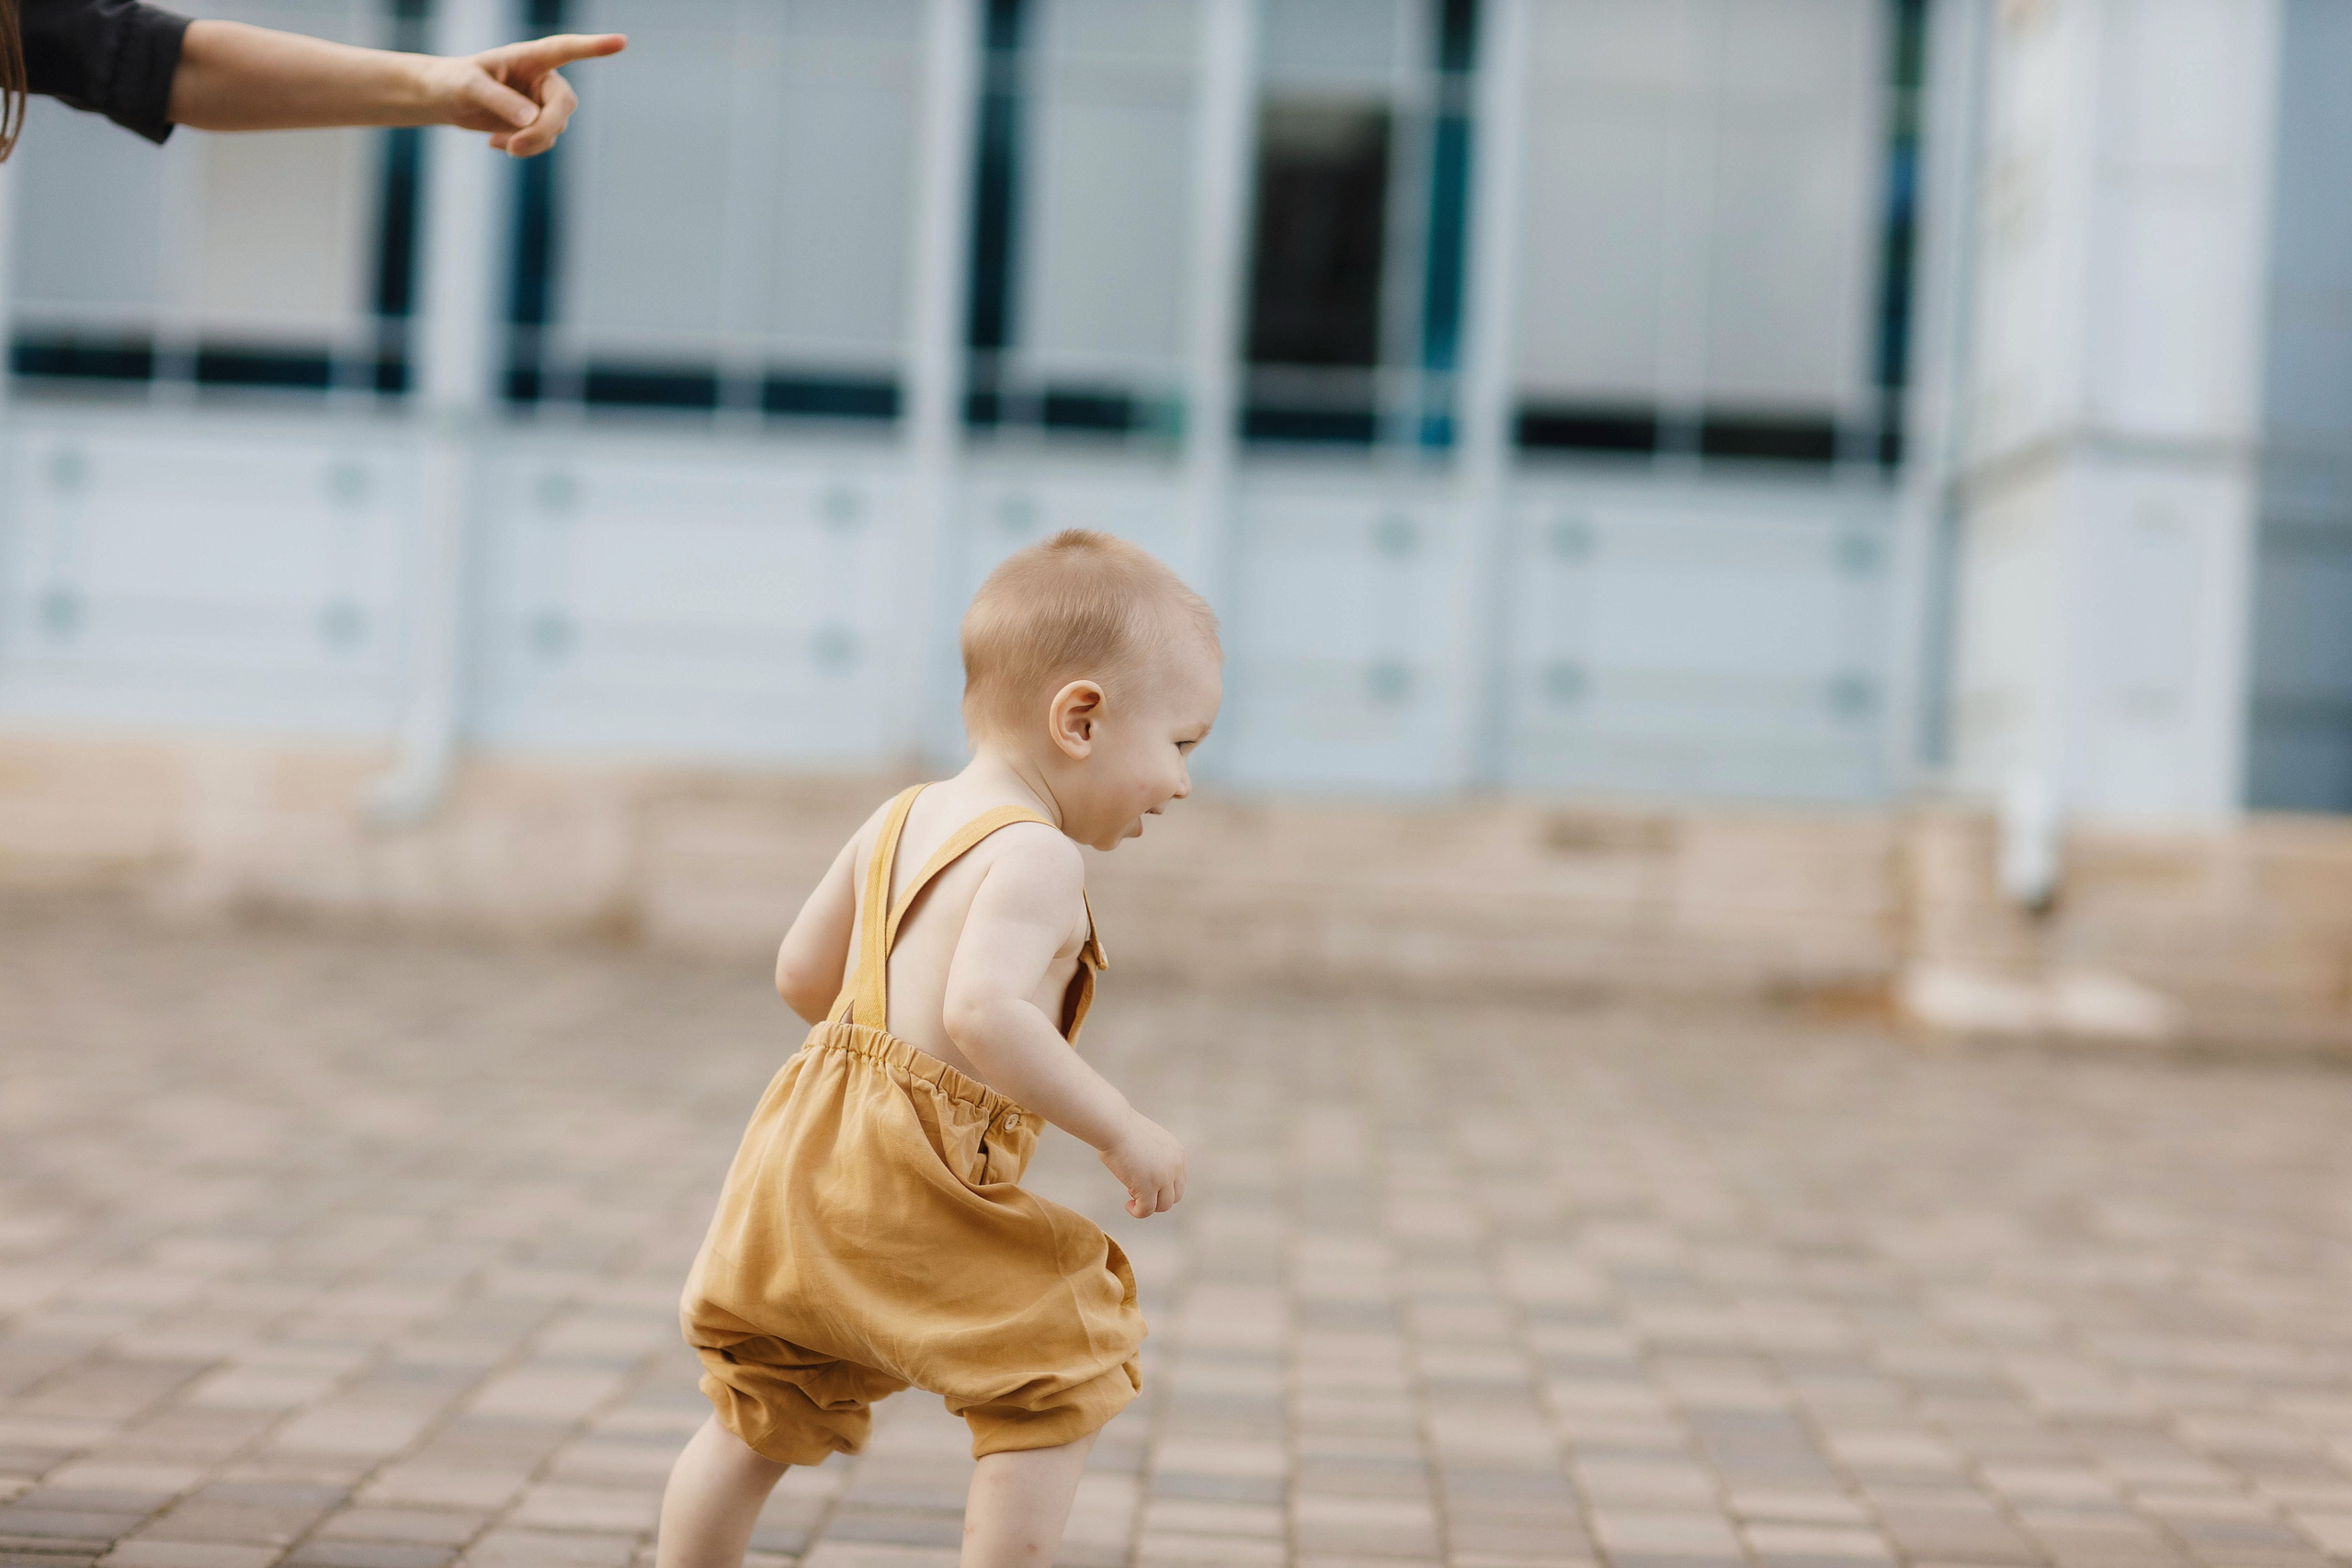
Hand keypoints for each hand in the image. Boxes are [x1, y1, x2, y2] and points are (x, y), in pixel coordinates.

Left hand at [424, 32, 625, 157]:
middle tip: (515, 148)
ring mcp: (542, 102)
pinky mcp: (537, 123)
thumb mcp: (469, 87)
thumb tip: (531, 119)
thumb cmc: (454, 82)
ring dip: (531, 142)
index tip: (622, 42)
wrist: (445, 99)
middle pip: (564, 105)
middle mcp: (542, 78)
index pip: (565, 49)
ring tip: (497, 145)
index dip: (594, 47)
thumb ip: (499, 100)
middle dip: (544, 128)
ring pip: (556, 128)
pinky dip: (524, 148)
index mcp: (529, 57)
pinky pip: (544, 141)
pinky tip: (496, 143)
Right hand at [1099, 1114, 1185, 1217]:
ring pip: (1164, 1206)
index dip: (1163, 1187)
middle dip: (1158, 1198)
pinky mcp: (1148, 1187)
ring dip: (1149, 1206)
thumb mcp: (1146, 1142)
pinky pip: (1146, 1210)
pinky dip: (1138, 1212)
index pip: (1179, 1181)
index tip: (1145, 1182)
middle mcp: (1175, 1166)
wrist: (1113, 1124)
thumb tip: (1145, 1179)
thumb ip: (1153, 1158)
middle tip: (1138, 1190)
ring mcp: (1163, 1177)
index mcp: (1177, 1152)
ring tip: (1132, 1197)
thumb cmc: (1121, 1129)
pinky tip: (1128, 1205)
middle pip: (1175, 1195)